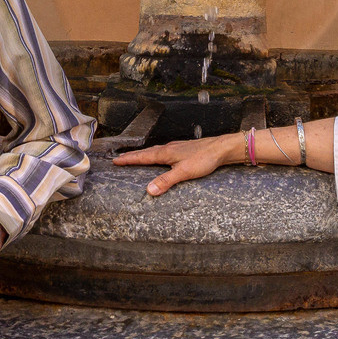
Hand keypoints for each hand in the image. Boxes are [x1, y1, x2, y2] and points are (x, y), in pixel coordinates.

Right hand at [113, 133, 240, 196]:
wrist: (221, 148)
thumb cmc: (204, 158)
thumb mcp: (184, 172)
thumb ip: (166, 181)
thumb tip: (149, 190)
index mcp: (165, 153)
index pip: (142, 157)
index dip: (128, 159)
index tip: (115, 160)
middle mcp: (169, 148)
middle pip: (146, 152)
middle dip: (132, 156)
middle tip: (119, 159)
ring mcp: (176, 148)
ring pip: (155, 151)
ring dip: (143, 155)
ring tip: (136, 158)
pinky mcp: (184, 150)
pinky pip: (164, 152)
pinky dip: (155, 154)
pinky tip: (160, 158)